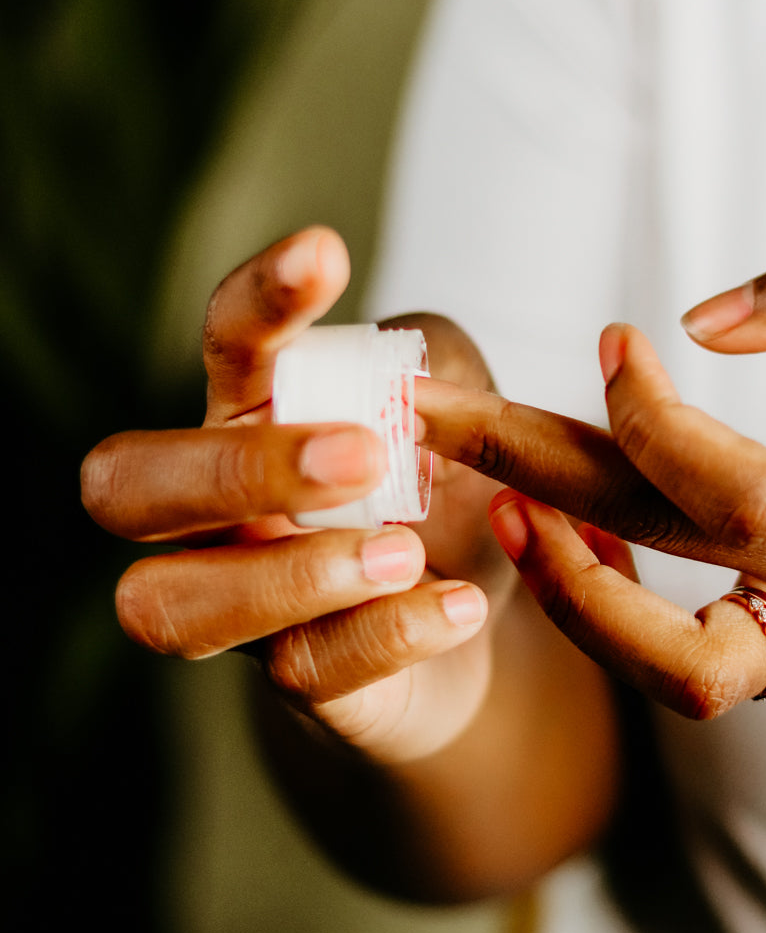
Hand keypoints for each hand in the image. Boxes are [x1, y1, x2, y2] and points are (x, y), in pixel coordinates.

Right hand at [81, 228, 508, 764]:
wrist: (475, 613)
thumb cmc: (445, 489)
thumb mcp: (468, 412)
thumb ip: (443, 377)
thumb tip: (411, 387)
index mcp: (254, 412)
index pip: (223, 342)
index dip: (258, 298)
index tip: (328, 253)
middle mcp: (215, 507)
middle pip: (124, 486)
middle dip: (232, 467)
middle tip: (365, 455)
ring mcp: (241, 600)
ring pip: (172, 604)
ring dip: (289, 575)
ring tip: (404, 552)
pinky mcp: (298, 679)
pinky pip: (301, 671)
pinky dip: (384, 637)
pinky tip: (459, 604)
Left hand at [416, 233, 765, 717]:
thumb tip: (698, 323)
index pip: (727, 488)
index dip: (641, 418)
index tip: (611, 336)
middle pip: (658, 556)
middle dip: (528, 475)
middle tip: (432, 410)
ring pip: (674, 659)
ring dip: (569, 590)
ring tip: (499, 502)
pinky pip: (711, 657)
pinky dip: (626, 608)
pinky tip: (583, 535)